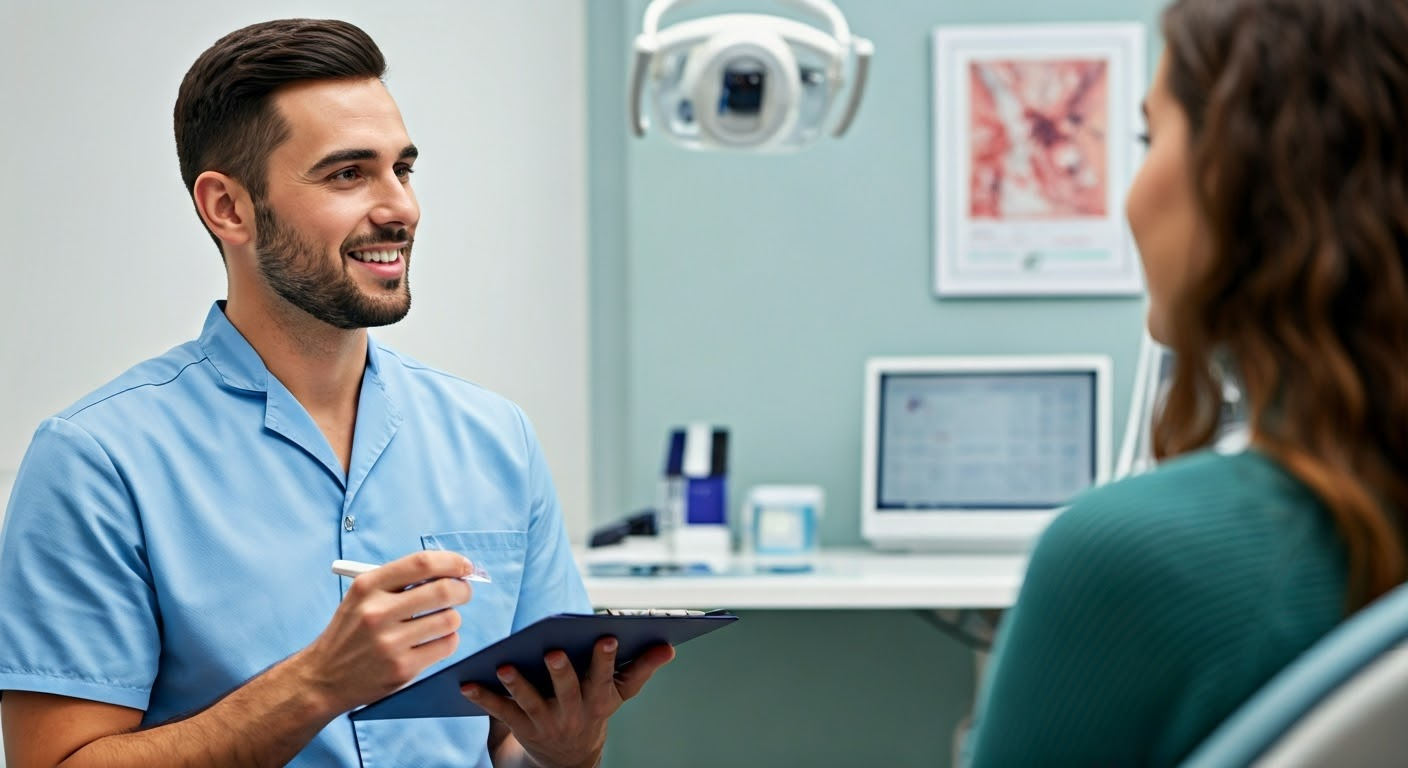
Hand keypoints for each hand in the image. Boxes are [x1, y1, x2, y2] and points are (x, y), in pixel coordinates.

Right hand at [294, 551, 475, 714]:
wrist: (323, 677)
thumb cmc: (351, 632)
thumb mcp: (363, 596)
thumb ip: (401, 580)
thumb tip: (451, 570)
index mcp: (368, 586)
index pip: (422, 563)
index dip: (452, 562)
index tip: (464, 566)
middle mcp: (377, 612)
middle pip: (443, 590)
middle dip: (462, 589)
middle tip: (463, 592)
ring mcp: (390, 642)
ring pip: (449, 619)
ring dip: (454, 617)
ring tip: (442, 620)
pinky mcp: (402, 668)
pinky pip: (446, 645)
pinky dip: (448, 640)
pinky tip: (434, 640)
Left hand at [463, 637, 675, 767]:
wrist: (569, 756)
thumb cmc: (595, 707)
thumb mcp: (622, 692)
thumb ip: (642, 667)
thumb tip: (669, 645)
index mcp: (602, 697)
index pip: (608, 676)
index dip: (608, 658)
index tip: (608, 635)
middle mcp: (576, 711)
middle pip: (571, 689)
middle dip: (563, 671)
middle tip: (556, 651)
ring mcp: (548, 720)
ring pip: (533, 701)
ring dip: (519, 684)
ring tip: (506, 666)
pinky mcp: (522, 726)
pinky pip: (501, 711)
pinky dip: (482, 697)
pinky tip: (466, 682)